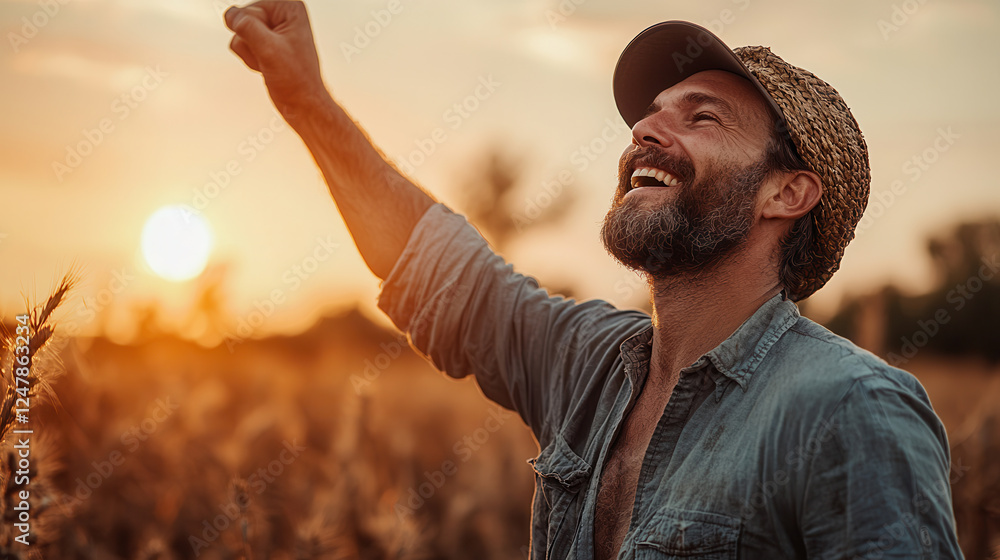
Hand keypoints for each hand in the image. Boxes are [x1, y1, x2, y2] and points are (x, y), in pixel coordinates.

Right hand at [225, 1, 325, 116]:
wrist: (300, 102)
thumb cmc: (296, 79)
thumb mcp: (269, 49)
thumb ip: (246, 26)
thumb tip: (230, 14)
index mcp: (290, 9)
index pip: (251, 8)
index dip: (254, 31)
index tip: (273, 45)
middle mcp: (282, 15)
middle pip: (243, 19)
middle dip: (251, 42)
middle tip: (270, 57)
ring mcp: (272, 29)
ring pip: (239, 33)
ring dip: (250, 53)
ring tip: (270, 63)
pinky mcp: (264, 43)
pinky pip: (241, 44)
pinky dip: (249, 59)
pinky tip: (266, 66)